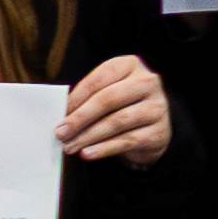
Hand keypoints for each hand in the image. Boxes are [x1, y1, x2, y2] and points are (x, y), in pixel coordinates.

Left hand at [53, 54, 170, 167]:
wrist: (153, 125)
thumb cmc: (122, 105)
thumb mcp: (107, 92)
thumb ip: (87, 98)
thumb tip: (61, 115)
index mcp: (130, 65)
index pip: (99, 80)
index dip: (77, 97)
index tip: (59, 113)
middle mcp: (147, 82)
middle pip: (108, 99)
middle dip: (80, 118)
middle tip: (61, 132)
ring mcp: (156, 106)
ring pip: (117, 121)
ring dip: (89, 136)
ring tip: (70, 146)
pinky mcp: (158, 131)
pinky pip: (127, 141)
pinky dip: (104, 149)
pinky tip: (87, 153)